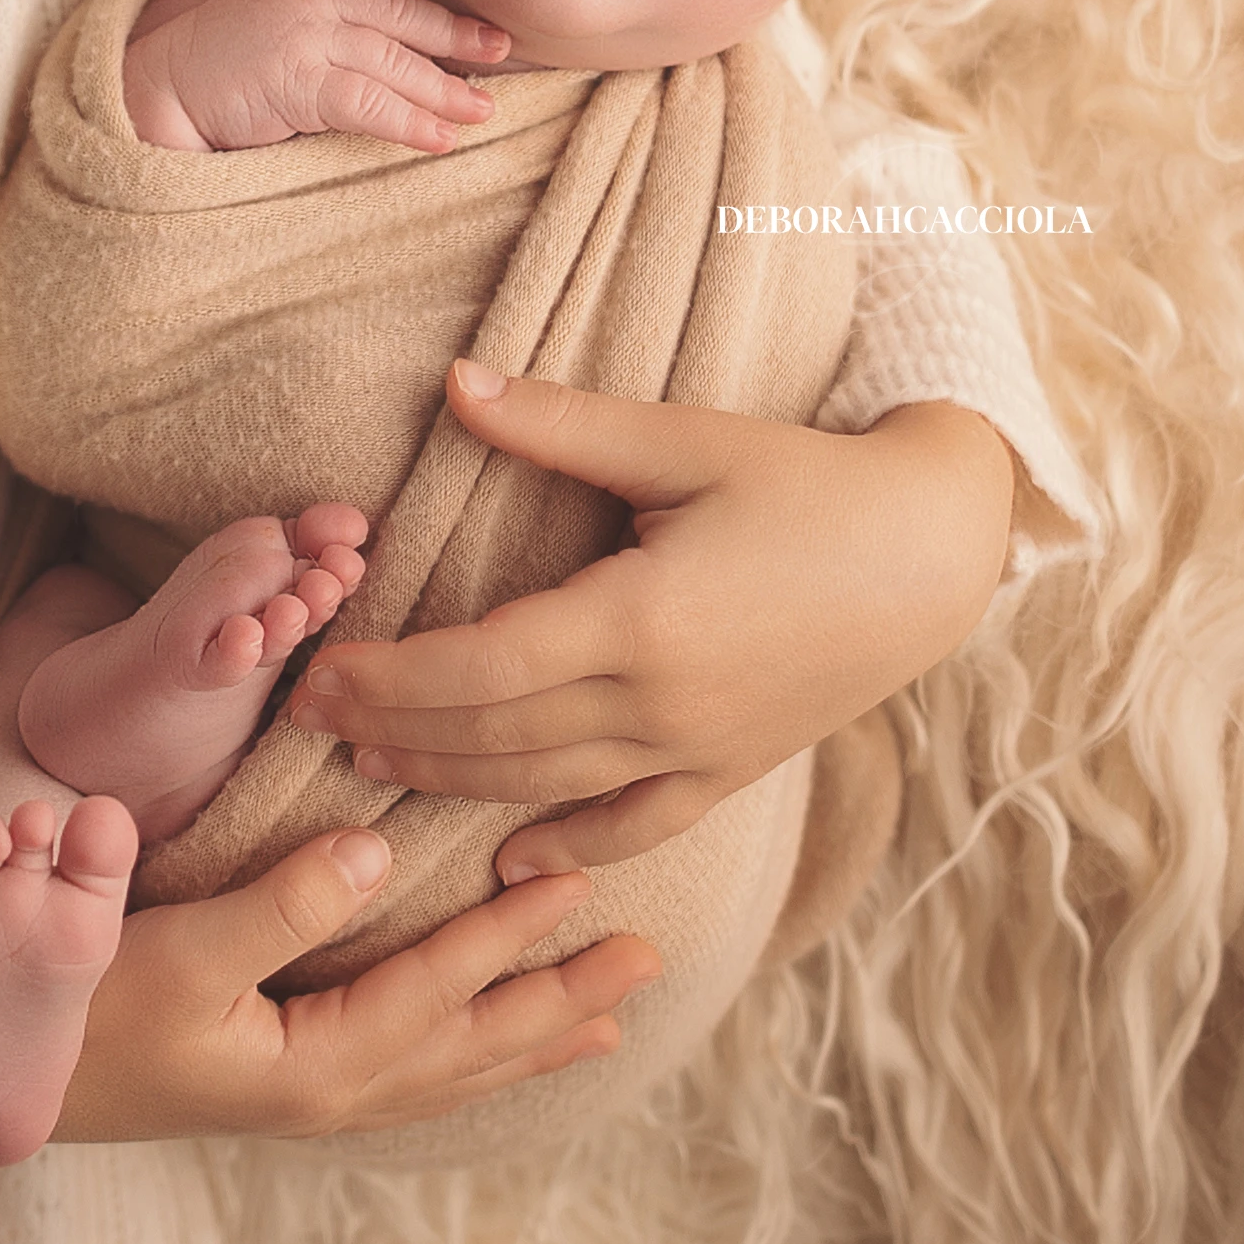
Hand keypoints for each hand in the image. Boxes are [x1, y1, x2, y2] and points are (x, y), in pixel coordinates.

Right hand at [52, 829, 661, 1141]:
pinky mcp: (284, 1090)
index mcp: (315, 1066)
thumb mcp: (179, 954)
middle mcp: (329, 1096)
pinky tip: (478, 1051)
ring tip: (601, 1020)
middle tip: (645, 963)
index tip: (576, 884)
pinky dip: (464, 1060)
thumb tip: (378, 852)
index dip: (508, 939)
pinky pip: (409, 1079)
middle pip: (470, 1049)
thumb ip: (282, 904)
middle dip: (558, 1004)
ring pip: (447, 1072)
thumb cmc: (82, 1015)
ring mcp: (308, 1101)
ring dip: (526, 1040)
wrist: (3, 1086)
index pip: (437, 994)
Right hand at [121, 0, 510, 154]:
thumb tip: (381, 78)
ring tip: (480, 114)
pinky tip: (439, 139)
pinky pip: (365, 102)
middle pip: (398, 27)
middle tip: (500, 67)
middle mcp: (307, 4)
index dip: (439, 19)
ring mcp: (299, 39)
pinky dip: (407, 122)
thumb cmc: (208, 79)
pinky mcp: (291, 80)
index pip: (386, 0)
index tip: (485, 36)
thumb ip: (321, 46)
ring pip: (390, 65)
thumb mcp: (271, 43)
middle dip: (455, 48)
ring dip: (439, 93)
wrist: (149, 94)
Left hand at [287, 364, 1012, 879]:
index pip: (479, 669)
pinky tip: (510, 859)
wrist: (936, 551)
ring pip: (547, 785)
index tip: (317, 670)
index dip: (388, 678)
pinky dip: (568, 847)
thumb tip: (454, 384)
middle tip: (307, 718)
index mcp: (640, 621)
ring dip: (452, 780)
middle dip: (393, 729)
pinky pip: (635, 825)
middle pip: (495, 735)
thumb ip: (561, 425)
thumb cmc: (809, 481)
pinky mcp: (733, 772)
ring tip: (371, 765)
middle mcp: (662, 706)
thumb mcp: (685, 440)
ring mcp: (699, 751)